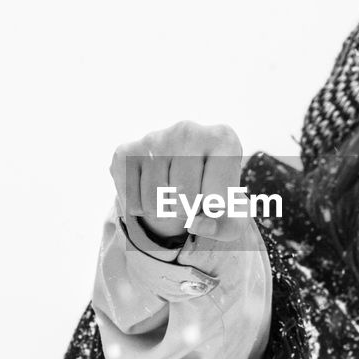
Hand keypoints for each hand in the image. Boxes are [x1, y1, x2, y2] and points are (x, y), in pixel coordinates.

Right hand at [109, 121, 243, 241]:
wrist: (182, 169)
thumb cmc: (214, 192)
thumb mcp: (232, 213)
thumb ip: (225, 227)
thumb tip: (195, 225)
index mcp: (224, 139)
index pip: (218, 199)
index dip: (215, 211)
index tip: (217, 198)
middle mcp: (189, 131)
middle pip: (185, 199)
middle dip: (188, 210)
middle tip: (191, 196)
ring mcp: (155, 138)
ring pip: (156, 204)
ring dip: (164, 212)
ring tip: (172, 194)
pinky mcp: (126, 151)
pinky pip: (131, 201)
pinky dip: (141, 209)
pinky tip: (151, 192)